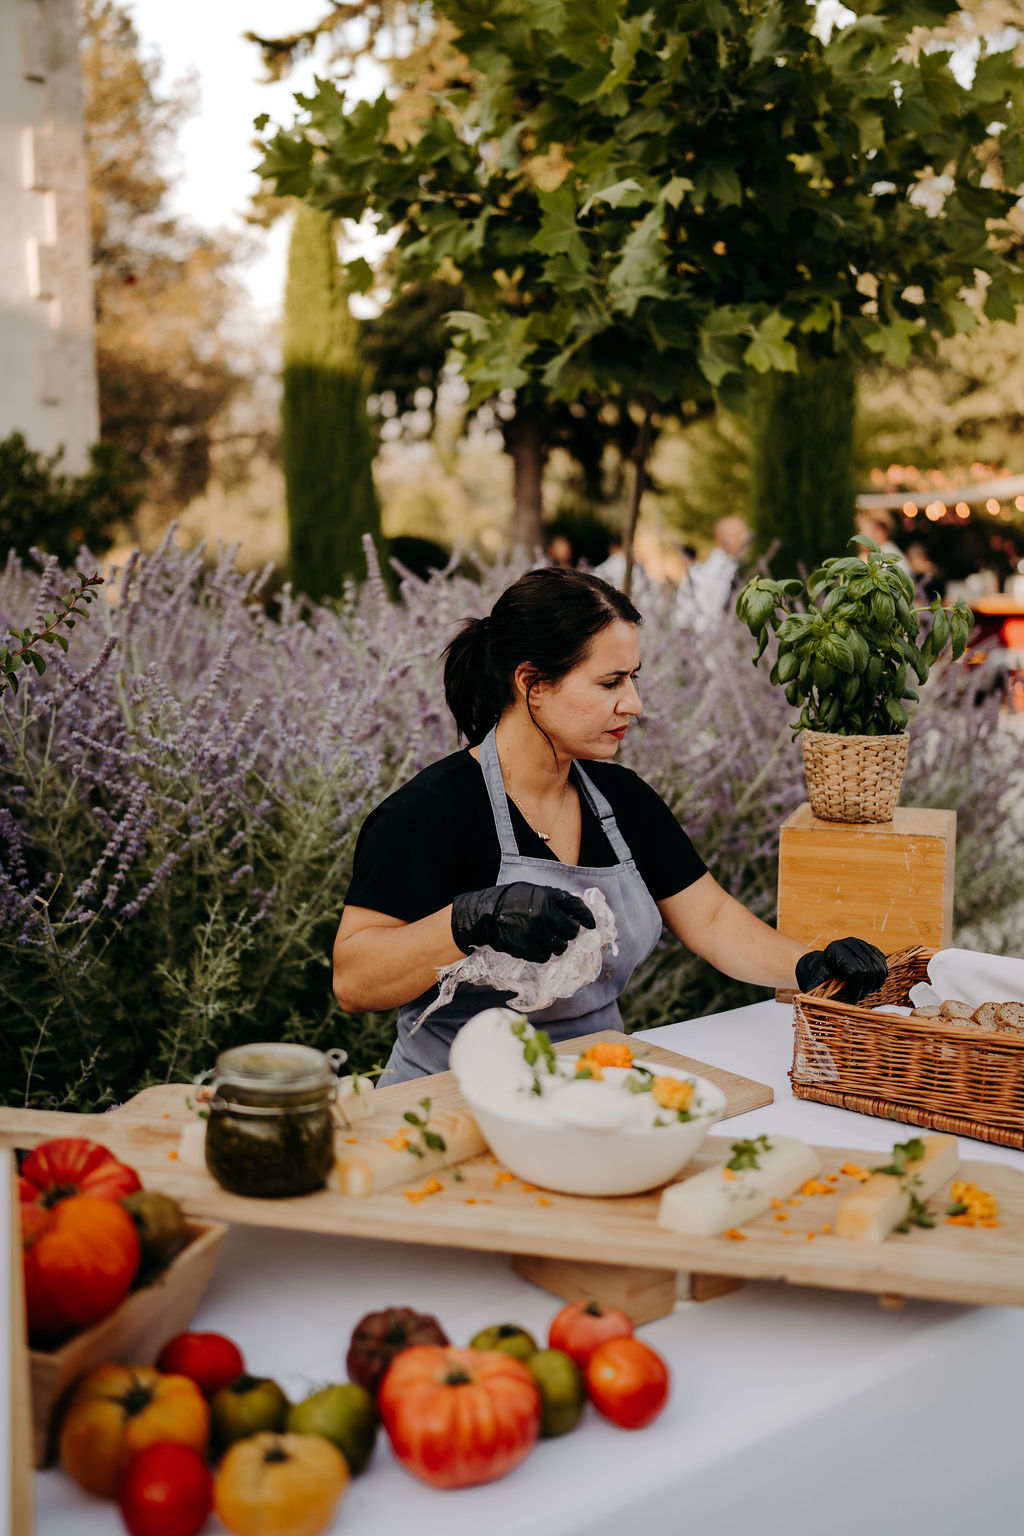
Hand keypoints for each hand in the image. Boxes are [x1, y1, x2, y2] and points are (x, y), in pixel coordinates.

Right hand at [451, 882, 595, 963]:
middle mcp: (545, 915)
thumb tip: (574, 912)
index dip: (586, 917)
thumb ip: (554, 900)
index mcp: (548, 897)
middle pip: (571, 932)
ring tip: (545, 939)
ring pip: (560, 948)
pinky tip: (533, 944)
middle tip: (561, 932)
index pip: (576, 907)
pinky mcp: (528, 949)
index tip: (591, 924)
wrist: (486, 915)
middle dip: (568, 933)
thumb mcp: (534, 891)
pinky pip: (545, 957)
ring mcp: (537, 933)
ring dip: (556, 945)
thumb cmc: (510, 901)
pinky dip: (542, 953)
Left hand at [795, 938, 887, 1001]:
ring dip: (873, 985)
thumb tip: (818, 1012)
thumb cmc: (818, 977)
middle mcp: (850, 943)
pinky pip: (883, 965)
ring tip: (862, 992)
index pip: (855, 972)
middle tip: (857, 998)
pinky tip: (868, 985)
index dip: (856, 989)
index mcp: (835, 950)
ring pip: (879, 969)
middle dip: (865, 989)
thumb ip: (817, 995)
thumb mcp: (815, 984)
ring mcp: (862, 944)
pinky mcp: (871, 948)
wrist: (821, 964)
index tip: (852, 1000)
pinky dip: (879, 978)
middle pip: (868, 971)